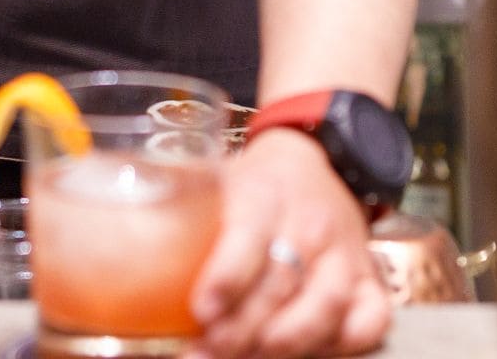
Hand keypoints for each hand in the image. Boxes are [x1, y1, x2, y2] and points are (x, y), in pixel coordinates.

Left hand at [186, 129, 390, 358]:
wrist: (315, 158)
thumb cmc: (254, 186)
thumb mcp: (215, 184)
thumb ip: (183, 220)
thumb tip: (126, 266)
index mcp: (263, 195)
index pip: (247, 237)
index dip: (226, 278)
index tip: (202, 310)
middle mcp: (308, 224)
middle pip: (279, 284)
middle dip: (242, 328)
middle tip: (210, 350)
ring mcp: (343, 253)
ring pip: (324, 305)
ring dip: (286, 340)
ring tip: (252, 355)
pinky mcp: (369, 277)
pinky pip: (370, 319)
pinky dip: (344, 342)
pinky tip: (313, 352)